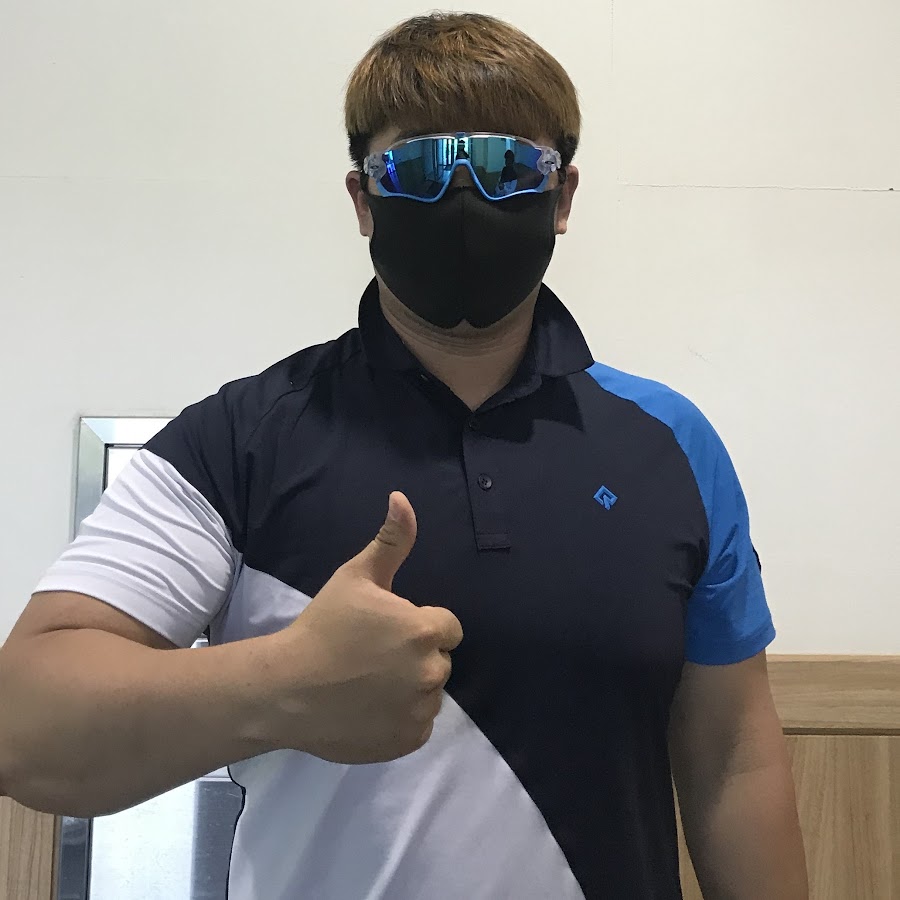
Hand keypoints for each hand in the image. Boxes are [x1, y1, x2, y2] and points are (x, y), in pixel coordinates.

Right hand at [271, 492, 462, 763]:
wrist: (286, 689)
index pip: (447, 627)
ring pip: (429, 694)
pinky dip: (401, 719)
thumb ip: (391, 541)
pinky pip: (418, 725)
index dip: (419, 625)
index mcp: (424, 631)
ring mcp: (420, 711)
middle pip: (439, 661)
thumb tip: (402, 498)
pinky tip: (369, 709)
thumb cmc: (322, 627)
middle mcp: (431, 673)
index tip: (387, 630)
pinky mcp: (408, 742)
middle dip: (415, 657)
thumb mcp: (355, 577)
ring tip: (368, 684)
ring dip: (410, 689)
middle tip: (372, 657)